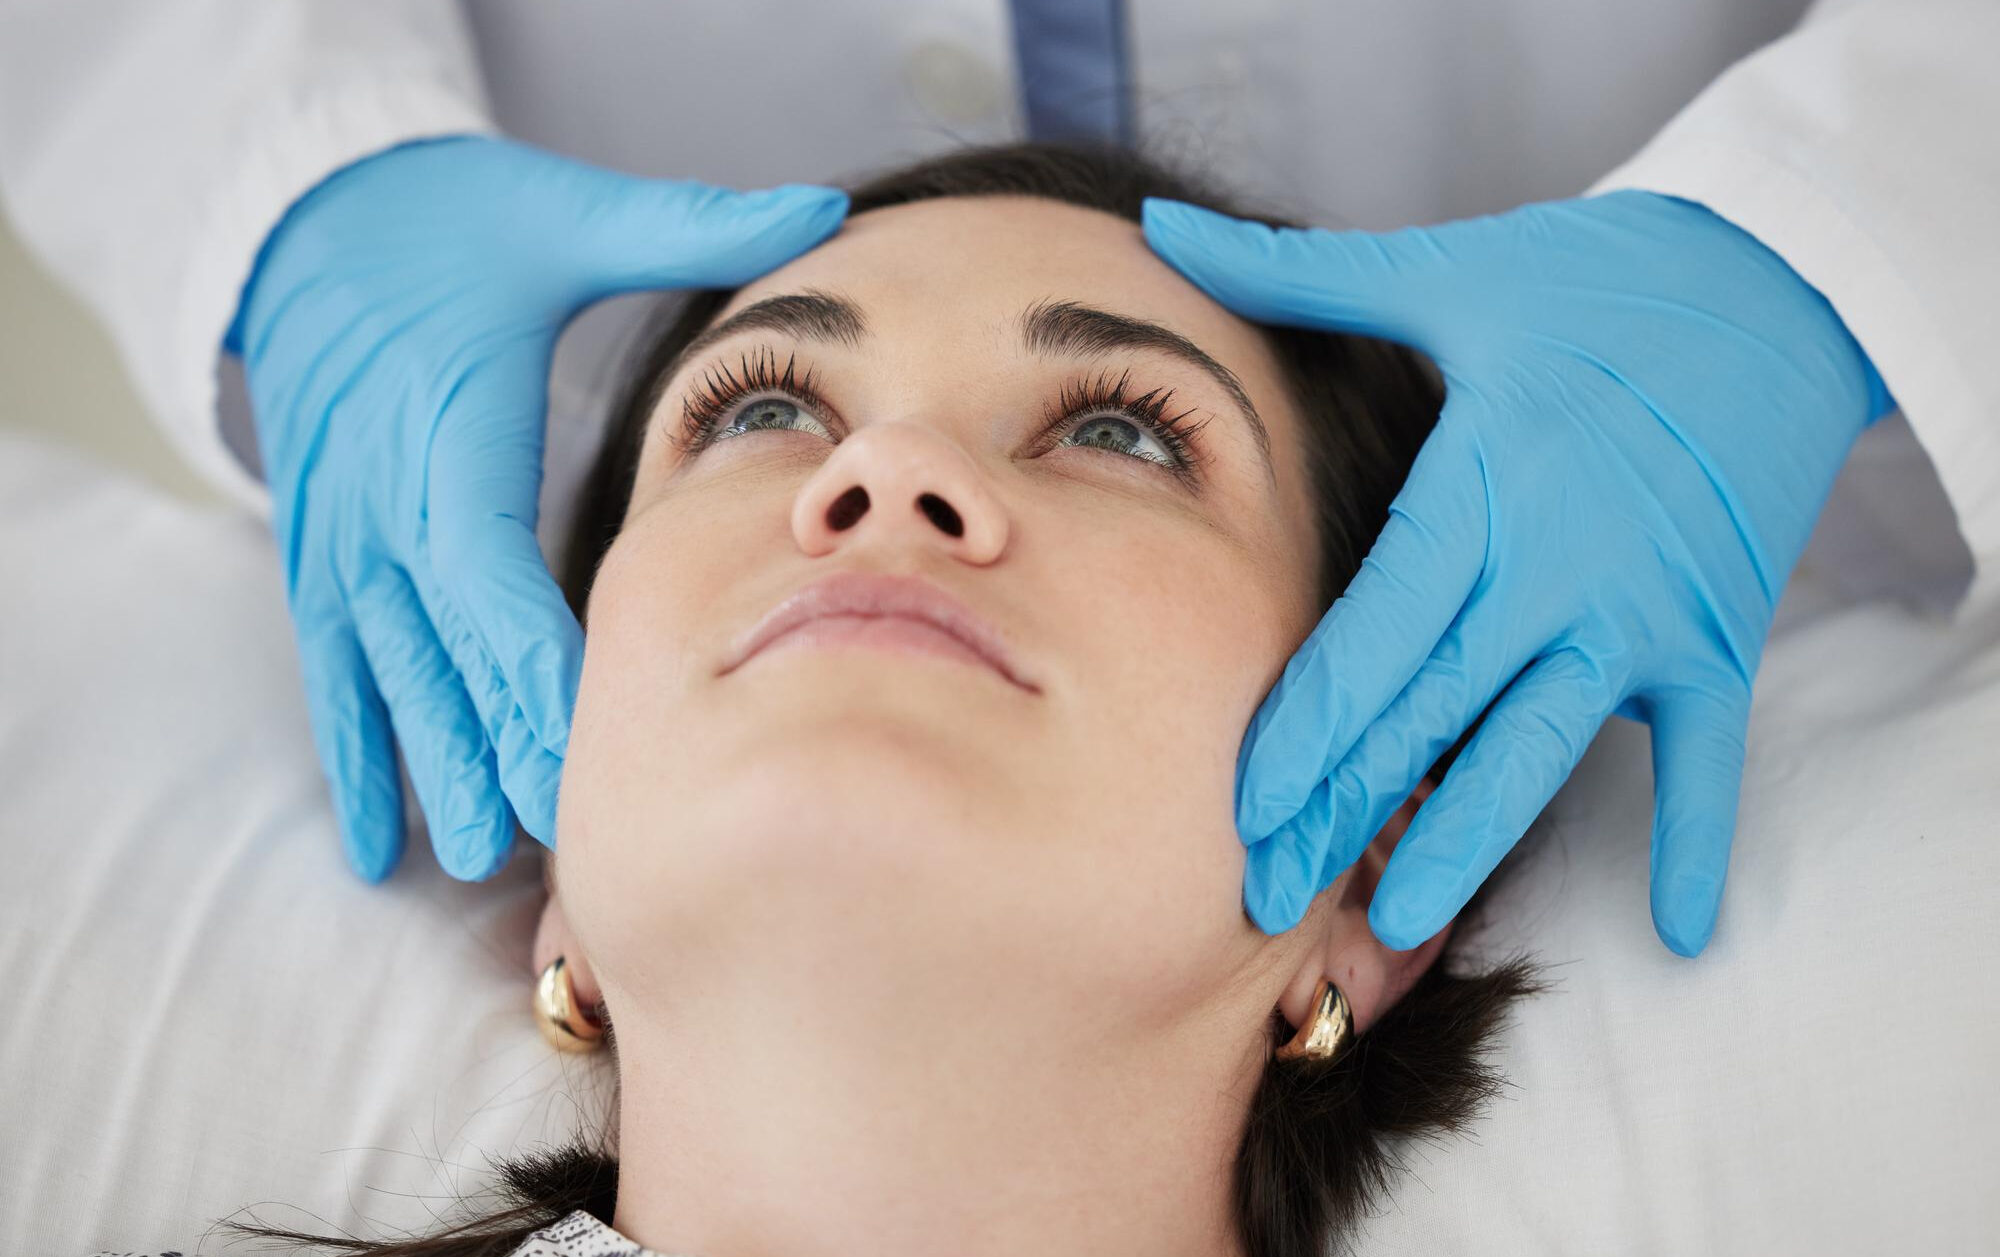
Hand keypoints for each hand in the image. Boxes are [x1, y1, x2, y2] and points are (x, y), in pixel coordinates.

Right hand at [232, 135, 846, 880]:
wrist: (305, 217)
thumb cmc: (450, 225)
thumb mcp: (563, 217)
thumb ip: (685, 228)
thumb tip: (818, 205)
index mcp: (451, 440)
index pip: (492, 574)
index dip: (533, 666)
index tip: (588, 748)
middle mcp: (386, 505)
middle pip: (450, 646)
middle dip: (505, 744)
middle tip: (565, 838)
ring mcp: (342, 541)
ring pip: (392, 675)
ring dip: (435, 765)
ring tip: (480, 856)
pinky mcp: (323, 557)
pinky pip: (334, 671)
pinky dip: (356, 756)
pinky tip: (370, 847)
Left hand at [1144, 190, 1888, 954]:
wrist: (1775, 283)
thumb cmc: (1593, 282)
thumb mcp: (1445, 271)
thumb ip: (1299, 275)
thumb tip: (1166, 226)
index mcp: (1486, 485)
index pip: (1382, 629)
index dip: (1314, 720)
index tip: (1246, 805)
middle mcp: (1561, 566)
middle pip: (1434, 708)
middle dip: (1345, 805)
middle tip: (1266, 894)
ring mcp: (1644, 612)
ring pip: (1540, 748)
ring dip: (1468, 837)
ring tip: (1396, 919)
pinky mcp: (1715, 638)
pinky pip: (1707, 757)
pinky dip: (1697, 839)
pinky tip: (1685, 932)